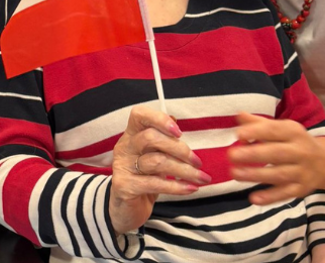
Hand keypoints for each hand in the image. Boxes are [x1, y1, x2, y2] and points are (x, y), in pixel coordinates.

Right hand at [109, 105, 209, 234]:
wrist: (125, 210)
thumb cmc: (144, 179)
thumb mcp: (153, 156)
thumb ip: (162, 140)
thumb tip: (175, 121)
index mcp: (131, 135)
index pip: (139, 115)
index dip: (159, 119)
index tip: (179, 132)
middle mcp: (124, 147)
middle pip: (150, 138)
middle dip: (179, 149)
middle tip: (198, 162)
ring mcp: (123, 167)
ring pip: (156, 161)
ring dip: (184, 170)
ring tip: (201, 178)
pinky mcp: (125, 186)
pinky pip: (155, 183)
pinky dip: (177, 186)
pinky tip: (191, 189)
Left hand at [228, 112, 324, 204]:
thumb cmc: (294, 142)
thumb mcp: (281, 128)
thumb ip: (259, 123)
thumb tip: (239, 115)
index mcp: (294, 132)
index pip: (274, 131)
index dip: (257, 132)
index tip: (238, 134)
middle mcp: (300, 151)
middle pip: (276, 153)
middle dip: (254, 154)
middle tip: (231, 155)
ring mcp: (302, 172)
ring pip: (279, 175)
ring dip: (256, 175)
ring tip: (235, 173)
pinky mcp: (301, 189)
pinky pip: (285, 194)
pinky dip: (270, 197)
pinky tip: (253, 199)